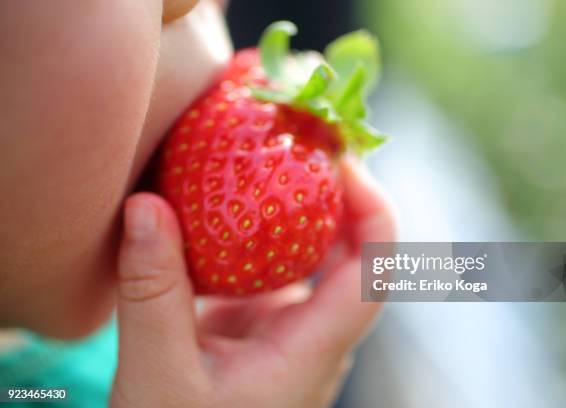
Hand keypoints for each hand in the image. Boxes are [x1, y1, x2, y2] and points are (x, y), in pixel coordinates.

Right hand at [110, 158, 395, 407]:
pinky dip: (252, 234)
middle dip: (337, 193)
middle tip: (303, 140)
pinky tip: (220, 210)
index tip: (341, 160)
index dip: (374, 209)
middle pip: (353, 253)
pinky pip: (268, 271)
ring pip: (310, 260)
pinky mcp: (256, 332)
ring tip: (266, 159)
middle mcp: (313, 338)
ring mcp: (286, 334)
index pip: (378, 271)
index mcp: (313, 352)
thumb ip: (152, 293)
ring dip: (294, 209)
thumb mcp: (157, 378)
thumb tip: (144, 205)